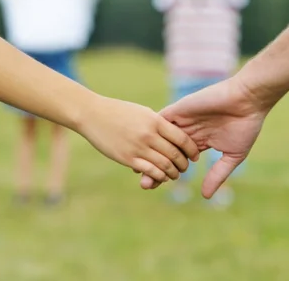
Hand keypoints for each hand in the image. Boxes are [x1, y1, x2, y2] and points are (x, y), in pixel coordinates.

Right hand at [79, 95, 199, 182]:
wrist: (93, 115)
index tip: (195, 155)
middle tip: (185, 168)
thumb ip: (158, 123)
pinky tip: (160, 177)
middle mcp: (149, 134)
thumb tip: (174, 134)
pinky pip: (150, 172)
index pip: (182, 138)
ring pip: (165, 166)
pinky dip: (159, 177)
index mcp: (155, 120)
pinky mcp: (128, 158)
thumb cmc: (118, 112)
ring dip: (173, 173)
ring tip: (174, 175)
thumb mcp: (142, 112)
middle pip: (175, 154)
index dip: (191, 149)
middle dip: (184, 164)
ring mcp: (138, 147)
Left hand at [140, 76, 269, 197]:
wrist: (247, 100)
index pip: (177, 160)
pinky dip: (151, 131)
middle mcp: (188, 131)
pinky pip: (160, 120)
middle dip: (153, 167)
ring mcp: (183, 120)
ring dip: (150, 152)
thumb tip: (205, 197)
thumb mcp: (232, 156)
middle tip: (144, 184)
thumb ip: (217, 174)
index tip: (155, 186)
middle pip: (164, 152)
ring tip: (138, 170)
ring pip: (159, 138)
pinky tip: (142, 145)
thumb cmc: (245, 126)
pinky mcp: (179, 109)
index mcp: (199, 142)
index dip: (165, 172)